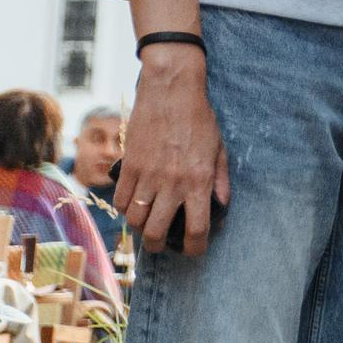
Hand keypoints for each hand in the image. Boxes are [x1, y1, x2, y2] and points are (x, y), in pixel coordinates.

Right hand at [118, 47, 229, 255]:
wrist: (170, 91)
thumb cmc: (199, 118)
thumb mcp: (219, 148)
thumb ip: (220, 180)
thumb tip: (222, 205)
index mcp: (198, 180)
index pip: (197, 228)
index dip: (196, 247)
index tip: (195, 251)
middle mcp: (172, 183)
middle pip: (157, 232)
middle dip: (159, 246)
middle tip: (162, 245)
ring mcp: (147, 176)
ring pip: (135, 220)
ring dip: (140, 228)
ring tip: (147, 225)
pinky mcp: (128, 167)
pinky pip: (120, 200)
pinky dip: (124, 208)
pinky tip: (132, 204)